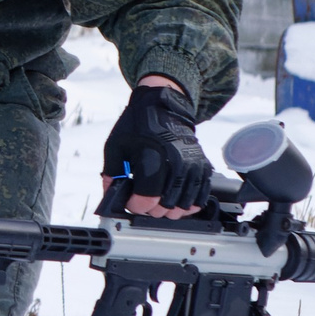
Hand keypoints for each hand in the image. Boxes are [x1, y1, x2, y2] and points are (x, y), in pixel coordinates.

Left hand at [104, 78, 212, 217]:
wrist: (163, 106)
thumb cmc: (138, 125)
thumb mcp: (115, 146)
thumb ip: (112, 174)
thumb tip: (113, 197)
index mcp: (152, 159)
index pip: (147, 200)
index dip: (136, 206)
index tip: (132, 201)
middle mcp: (175, 164)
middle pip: (166, 207)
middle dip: (151, 209)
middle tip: (144, 199)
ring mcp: (191, 166)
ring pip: (184, 206)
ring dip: (169, 209)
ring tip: (159, 199)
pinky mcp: (202, 166)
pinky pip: (200, 196)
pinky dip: (189, 203)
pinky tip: (178, 199)